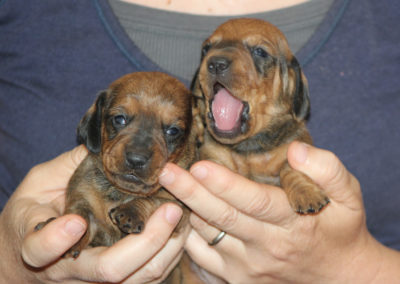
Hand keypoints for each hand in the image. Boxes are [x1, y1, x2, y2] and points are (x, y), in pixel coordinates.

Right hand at [0, 146, 186, 282]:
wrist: (28, 253)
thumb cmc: (33, 211)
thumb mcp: (40, 183)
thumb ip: (66, 167)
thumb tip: (102, 144)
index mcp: (37, 242)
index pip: (39, 250)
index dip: (56, 239)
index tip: (76, 221)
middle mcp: (68, 269)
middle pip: (108, 269)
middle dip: (145, 242)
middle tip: (170, 210)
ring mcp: (93, 280)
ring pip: (135, 279)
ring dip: (164, 249)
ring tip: (181, 216)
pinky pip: (146, 280)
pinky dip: (167, 257)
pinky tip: (179, 233)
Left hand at [159, 142, 399, 282]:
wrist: (339, 275)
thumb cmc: (339, 227)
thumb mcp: (347, 196)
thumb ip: (327, 170)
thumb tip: (295, 152)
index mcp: (292, 223)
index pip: (253, 201)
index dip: (224, 184)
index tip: (198, 166)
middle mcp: (267, 247)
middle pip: (222, 218)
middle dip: (190, 193)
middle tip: (166, 172)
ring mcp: (249, 268)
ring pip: (207, 237)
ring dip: (188, 212)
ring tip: (172, 187)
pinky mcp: (238, 280)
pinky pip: (202, 259)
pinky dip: (189, 237)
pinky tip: (182, 217)